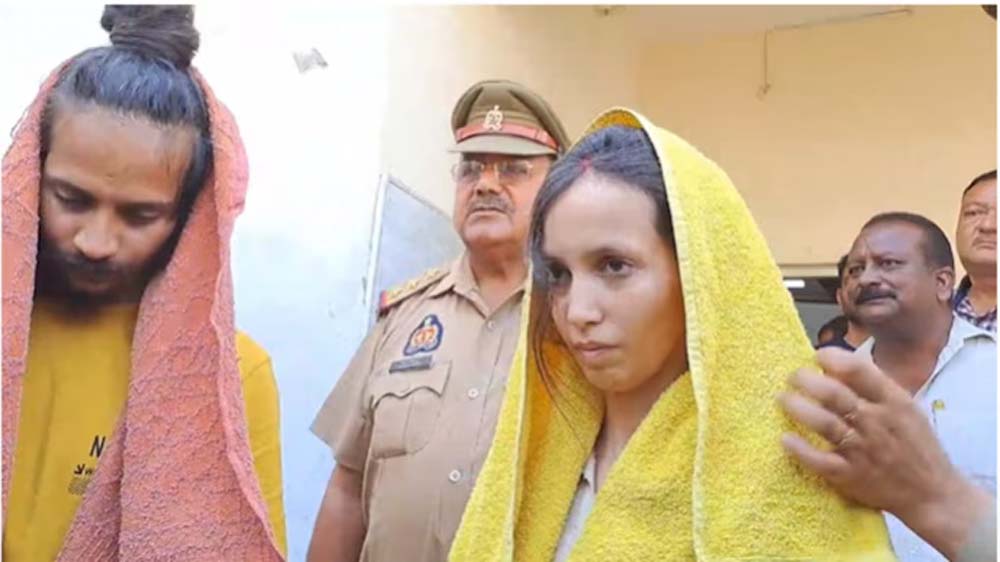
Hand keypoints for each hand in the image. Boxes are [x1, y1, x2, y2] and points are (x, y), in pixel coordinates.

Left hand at [778, 347, 990, 558]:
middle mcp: (876, 423)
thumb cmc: (915, 445)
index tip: (818, 356)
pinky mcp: (850, 476)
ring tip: (783, 399)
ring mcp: (862, 450)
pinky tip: (785, 439)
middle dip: (808, 381)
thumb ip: (874, 387)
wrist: (932, 493)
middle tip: (793, 377)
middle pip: (836, 395)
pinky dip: (801, 450)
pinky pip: (820, 461)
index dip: (835, 359)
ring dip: (800, 409)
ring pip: (826, 424)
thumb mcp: (906, 408)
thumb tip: (834, 365)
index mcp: (893, 402)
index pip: (861, 372)